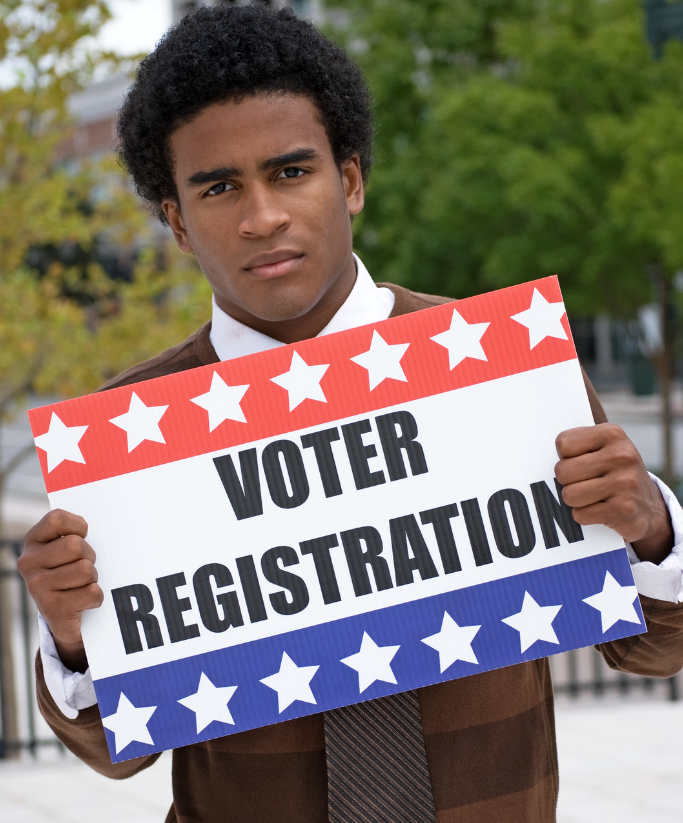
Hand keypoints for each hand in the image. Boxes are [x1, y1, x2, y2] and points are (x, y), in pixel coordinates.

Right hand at [18, 509, 102, 672]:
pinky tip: (83, 602)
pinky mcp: (52, 608)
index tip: (81, 537)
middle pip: (75, 545)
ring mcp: (37, 586)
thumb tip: (106, 518)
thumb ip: (73, 532)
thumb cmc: (70, 572)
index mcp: (33, 541)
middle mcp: (29, 562)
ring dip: (92, 578)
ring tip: (82, 585)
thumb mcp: (64, 548)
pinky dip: (95, 598)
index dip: (78, 527)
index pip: (57, 519)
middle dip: (89, 556)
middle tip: (83, 567)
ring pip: (85, 570)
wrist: (62, 617)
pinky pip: (92, 592)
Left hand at [555, 423, 673, 564]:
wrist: (648, 507)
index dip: (565, 457)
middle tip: (587, 483)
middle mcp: (622, 455)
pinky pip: (580, 515)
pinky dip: (585, 516)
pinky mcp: (623, 509)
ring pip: (568, 495)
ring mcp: (625, 482)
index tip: (582, 461)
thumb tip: (530, 438)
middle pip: (561, 471)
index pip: (562, 444)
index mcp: (612, 433)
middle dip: (567, 481)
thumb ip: (576, 443)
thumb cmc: (612, 472)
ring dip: (576, 501)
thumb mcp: (602, 447)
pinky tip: (602, 510)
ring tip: (594, 496)